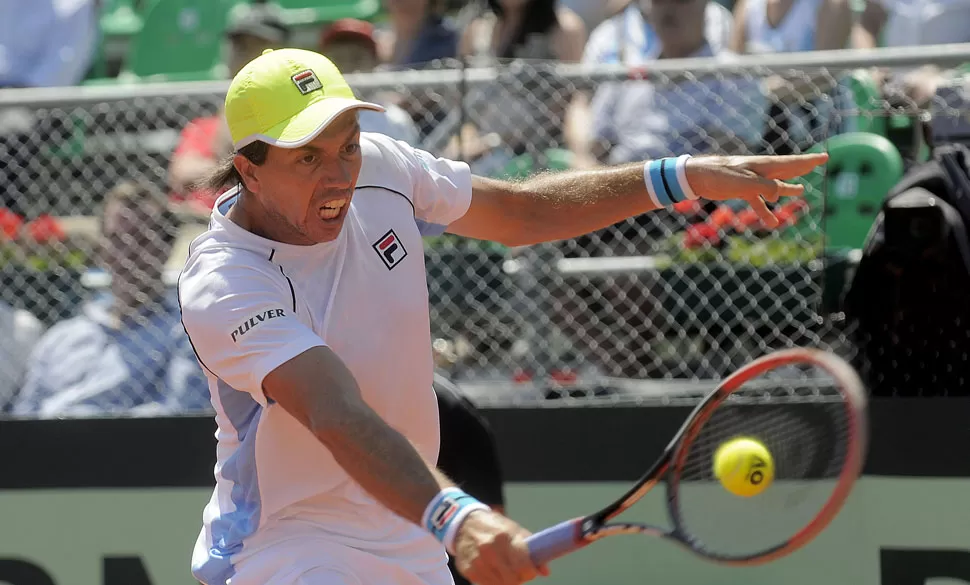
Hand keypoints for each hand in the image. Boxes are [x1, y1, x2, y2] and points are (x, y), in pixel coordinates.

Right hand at [453, 509, 549, 584]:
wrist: (465, 523)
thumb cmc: (495, 527)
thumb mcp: (515, 531)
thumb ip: (531, 550)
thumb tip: (545, 572)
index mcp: (504, 537)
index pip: (523, 566)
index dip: (529, 572)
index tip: (530, 571)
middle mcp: (489, 549)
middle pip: (512, 579)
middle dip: (519, 578)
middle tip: (519, 573)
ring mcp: (477, 561)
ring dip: (506, 581)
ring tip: (505, 570)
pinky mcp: (468, 570)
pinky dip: (494, 581)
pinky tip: (493, 571)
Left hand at [685, 153, 827, 228]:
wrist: (697, 177)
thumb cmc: (720, 176)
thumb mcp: (745, 183)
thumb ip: (765, 187)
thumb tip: (781, 194)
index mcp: (764, 165)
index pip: (792, 162)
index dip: (809, 161)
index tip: (825, 157)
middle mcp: (760, 170)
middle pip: (787, 169)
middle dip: (803, 167)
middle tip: (819, 162)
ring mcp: (751, 180)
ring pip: (775, 184)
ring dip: (787, 188)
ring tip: (802, 191)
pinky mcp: (741, 190)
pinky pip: (758, 201)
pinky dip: (765, 210)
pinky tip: (772, 223)